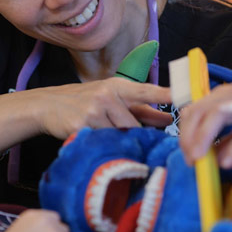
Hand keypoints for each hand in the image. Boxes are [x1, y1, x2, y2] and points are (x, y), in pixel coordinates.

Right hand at [35, 77, 171, 138]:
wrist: (48, 105)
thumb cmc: (85, 101)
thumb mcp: (112, 98)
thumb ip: (141, 109)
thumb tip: (169, 119)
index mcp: (118, 86)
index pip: (146, 91)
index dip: (165, 95)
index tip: (183, 97)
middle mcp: (107, 95)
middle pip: (134, 125)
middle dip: (134, 135)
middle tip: (125, 137)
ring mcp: (94, 110)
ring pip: (119, 136)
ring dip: (116, 141)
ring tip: (102, 133)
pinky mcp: (82, 126)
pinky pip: (102, 142)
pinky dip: (102, 145)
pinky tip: (92, 137)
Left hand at [179, 83, 231, 167]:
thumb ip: (226, 141)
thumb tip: (205, 158)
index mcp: (225, 95)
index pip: (193, 110)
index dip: (185, 133)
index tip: (187, 156)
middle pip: (200, 110)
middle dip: (189, 136)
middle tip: (190, 161)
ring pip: (218, 113)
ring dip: (203, 136)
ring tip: (198, 159)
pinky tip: (227, 162)